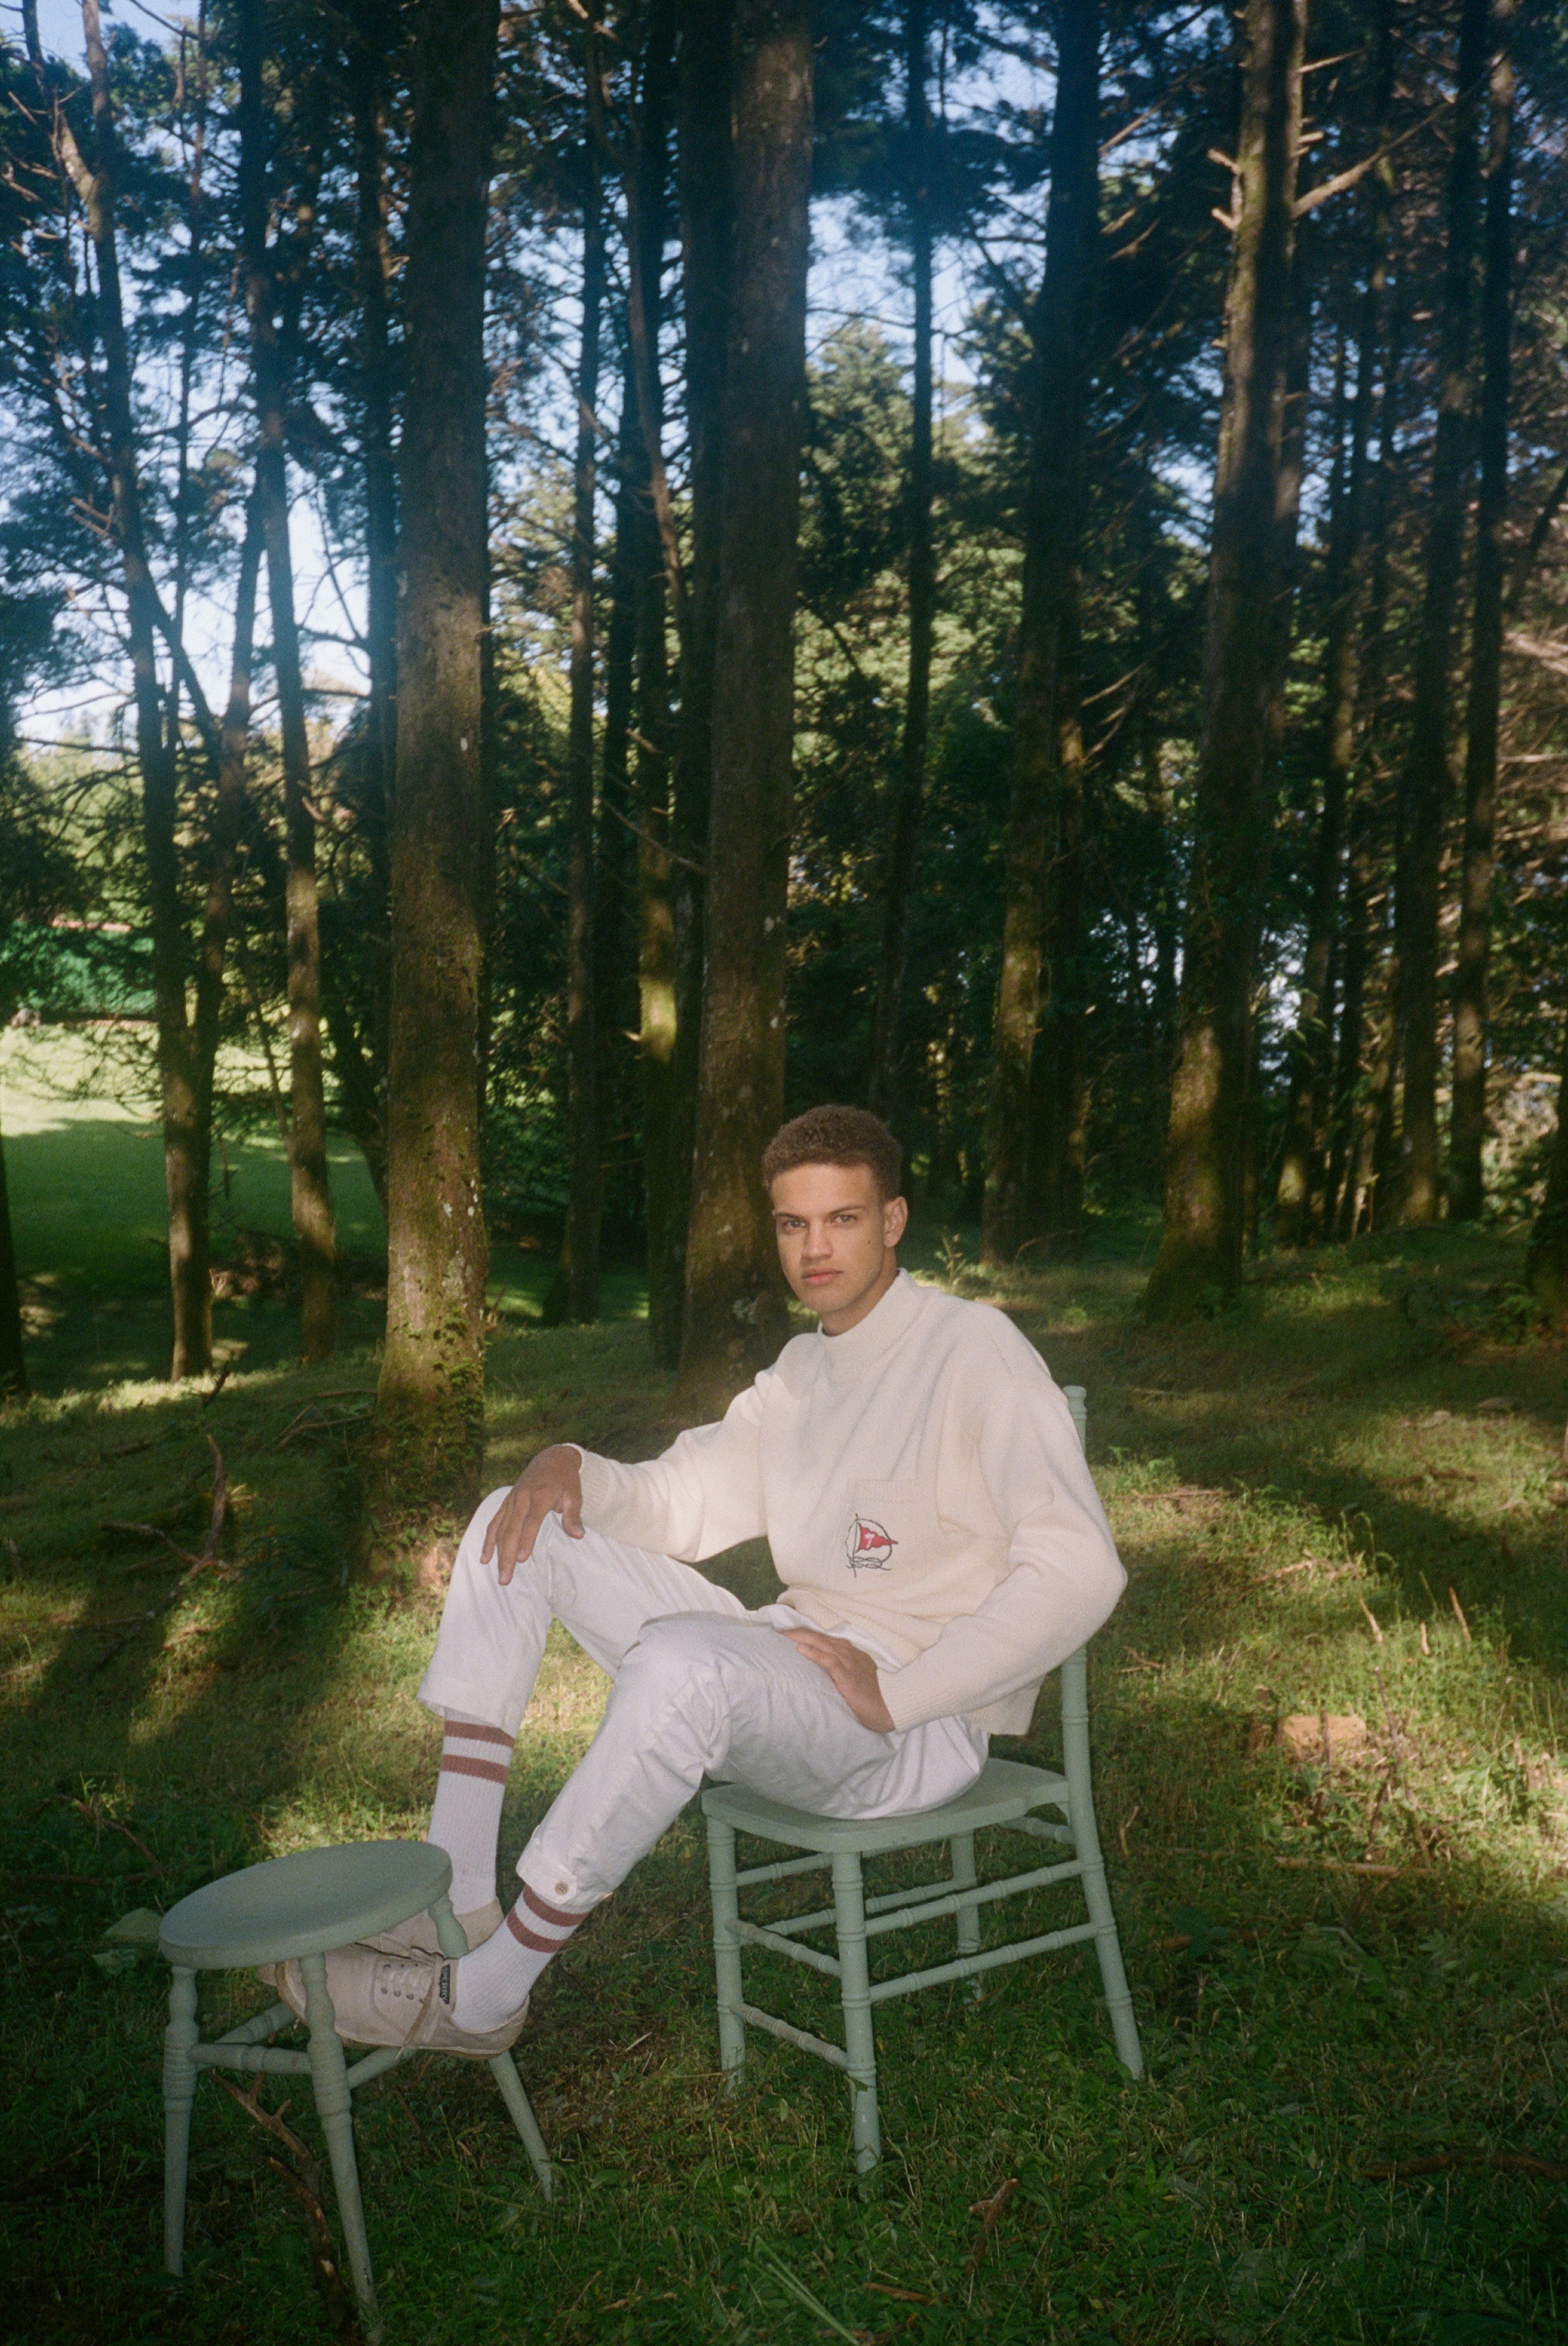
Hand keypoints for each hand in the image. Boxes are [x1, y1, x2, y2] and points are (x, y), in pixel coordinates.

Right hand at [480, 1445, 584, 1584]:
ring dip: (497, 1553)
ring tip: (499, 1575)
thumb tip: (578, 1535)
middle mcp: (522, 1499)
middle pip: (512, 1530)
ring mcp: (511, 1501)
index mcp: (540, 1496)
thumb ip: (573, 1516)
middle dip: (507, 1556)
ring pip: (501, 1530)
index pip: (532, 1521)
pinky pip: (494, 1523)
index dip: (527, 1540)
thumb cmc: (566, 1480)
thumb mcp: (575, 1495)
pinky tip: (485, 1558)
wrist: (551, 1459)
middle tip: (506, 1578)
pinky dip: (488, 1541)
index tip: (522, 1559)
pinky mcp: (506, 1503)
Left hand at [778, 1628, 894, 1733]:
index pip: (824, 1639)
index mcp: (849, 1654)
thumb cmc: (872, 1697)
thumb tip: (820, 1673)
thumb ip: (839, 1673)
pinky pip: (830, 1661)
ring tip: (784, 1634)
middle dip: (798, 1632)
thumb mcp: (854, 1680)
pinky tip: (801, 1649)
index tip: (787, 1632)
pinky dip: (815, 1653)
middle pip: (820, 1637)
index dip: (806, 1634)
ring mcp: (849, 1664)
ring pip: (823, 1644)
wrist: (892, 1708)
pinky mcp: (849, 1677)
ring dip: (802, 1637)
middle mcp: (848, 1654)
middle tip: (778, 1630)